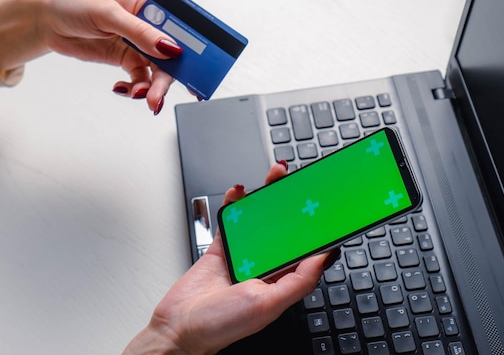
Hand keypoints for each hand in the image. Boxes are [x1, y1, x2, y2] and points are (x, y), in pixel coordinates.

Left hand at [0, 0, 185, 113]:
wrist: (47, 22)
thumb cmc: (74, 5)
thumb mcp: (108, 15)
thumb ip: (140, 32)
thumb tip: (168, 47)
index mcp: (150, 7)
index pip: (178, 29)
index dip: (190, 51)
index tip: (196, 72)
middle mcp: (148, 27)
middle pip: (170, 57)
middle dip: (167, 79)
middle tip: (157, 96)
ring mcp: (137, 45)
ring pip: (156, 72)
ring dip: (151, 88)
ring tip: (140, 97)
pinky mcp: (125, 59)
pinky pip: (139, 79)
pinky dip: (135, 88)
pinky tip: (123, 89)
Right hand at [122, 162, 332, 354]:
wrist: (179, 326)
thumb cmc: (223, 325)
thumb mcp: (268, 304)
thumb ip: (298, 281)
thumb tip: (325, 257)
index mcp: (281, 280)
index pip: (306, 249)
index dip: (316, 227)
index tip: (323, 206)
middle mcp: (265, 266)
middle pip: (284, 228)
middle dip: (292, 203)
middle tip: (298, 182)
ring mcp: (244, 255)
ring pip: (260, 220)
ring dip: (266, 198)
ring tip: (274, 178)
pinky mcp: (223, 248)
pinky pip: (232, 221)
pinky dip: (235, 204)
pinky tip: (239, 192)